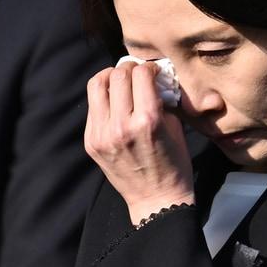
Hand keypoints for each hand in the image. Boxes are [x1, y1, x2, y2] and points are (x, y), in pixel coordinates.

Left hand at [85, 60, 194, 225]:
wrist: (156, 199)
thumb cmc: (174, 163)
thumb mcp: (175, 127)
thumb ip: (162, 98)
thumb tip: (152, 76)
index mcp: (147, 121)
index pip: (140, 74)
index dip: (148, 67)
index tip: (153, 71)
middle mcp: (121, 126)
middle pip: (117, 75)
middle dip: (129, 68)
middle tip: (137, 73)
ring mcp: (102, 135)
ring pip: (96, 85)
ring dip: (110, 77)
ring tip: (120, 81)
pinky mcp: (91, 142)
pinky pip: (92, 107)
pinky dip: (103, 98)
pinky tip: (114, 102)